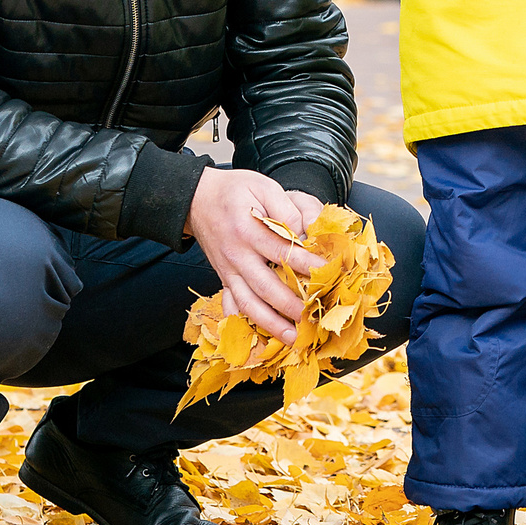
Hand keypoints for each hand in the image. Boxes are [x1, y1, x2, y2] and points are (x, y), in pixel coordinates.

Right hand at [184, 169, 325, 343]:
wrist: (197, 198)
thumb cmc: (236, 191)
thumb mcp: (263, 186)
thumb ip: (286, 209)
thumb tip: (305, 232)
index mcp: (248, 230)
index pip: (282, 252)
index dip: (307, 264)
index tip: (328, 273)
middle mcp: (237, 255)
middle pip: (265, 286)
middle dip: (290, 306)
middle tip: (312, 319)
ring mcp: (227, 270)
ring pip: (248, 303)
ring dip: (270, 323)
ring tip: (291, 337)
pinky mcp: (223, 277)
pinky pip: (231, 304)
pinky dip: (242, 322)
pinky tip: (257, 337)